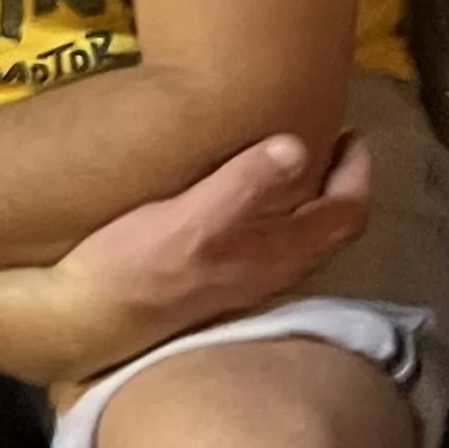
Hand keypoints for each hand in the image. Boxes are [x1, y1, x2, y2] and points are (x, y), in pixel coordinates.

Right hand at [37, 130, 376, 377]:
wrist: (92, 314)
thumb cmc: (138, 265)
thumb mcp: (188, 219)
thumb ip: (242, 185)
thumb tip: (298, 145)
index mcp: (276, 253)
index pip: (344, 215)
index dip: (356, 174)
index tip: (350, 133)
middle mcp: (274, 271)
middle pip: (332, 229)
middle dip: (339, 184)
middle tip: (328, 141)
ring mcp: (249, 281)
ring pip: (304, 240)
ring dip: (312, 201)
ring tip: (296, 163)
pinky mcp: (222, 282)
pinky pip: (275, 246)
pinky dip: (282, 216)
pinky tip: (252, 203)